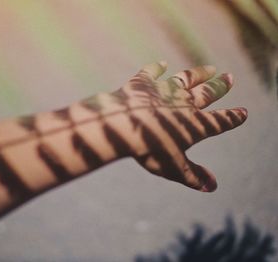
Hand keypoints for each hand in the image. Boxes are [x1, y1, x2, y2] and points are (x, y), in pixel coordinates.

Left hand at [113, 62, 246, 191]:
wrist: (122, 127)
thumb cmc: (150, 149)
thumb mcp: (174, 167)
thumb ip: (193, 175)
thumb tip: (213, 187)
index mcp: (195, 125)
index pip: (220, 121)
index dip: (233, 118)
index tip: (243, 112)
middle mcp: (183, 104)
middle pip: (207, 93)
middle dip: (220, 86)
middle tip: (230, 77)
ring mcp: (164, 90)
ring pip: (186, 79)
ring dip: (199, 74)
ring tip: (210, 69)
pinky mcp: (143, 83)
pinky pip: (152, 72)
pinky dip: (157, 68)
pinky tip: (162, 64)